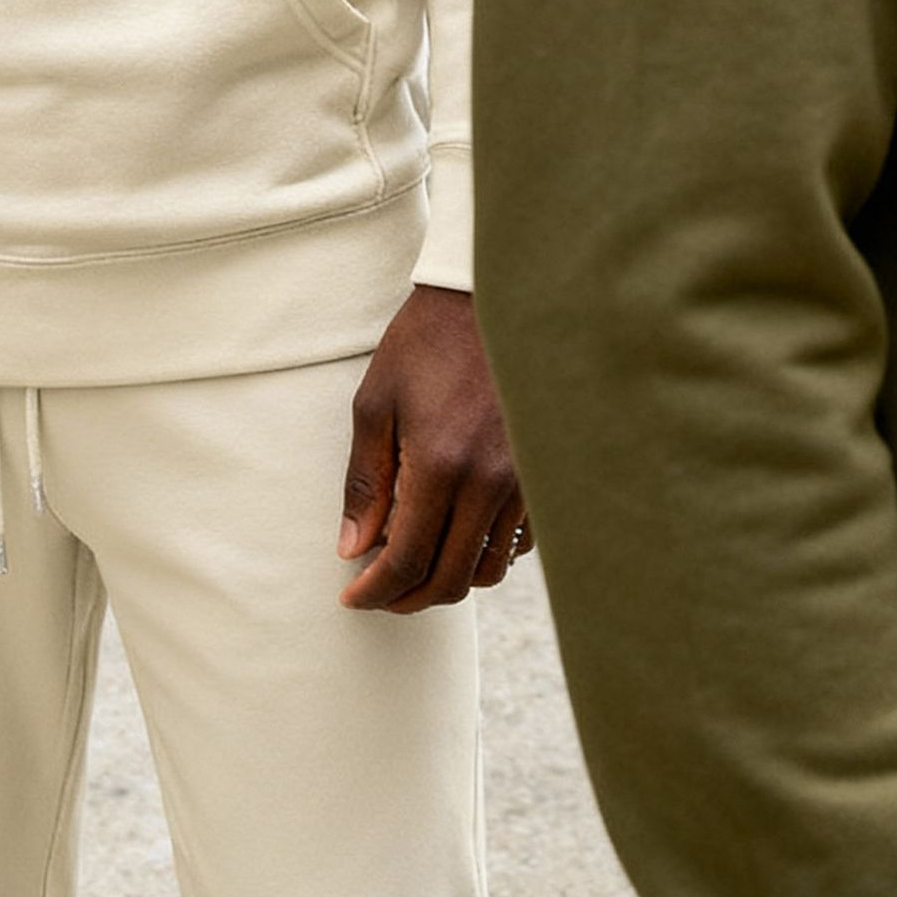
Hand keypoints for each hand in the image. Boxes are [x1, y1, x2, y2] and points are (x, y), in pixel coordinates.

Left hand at [337, 285, 528, 613]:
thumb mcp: (377, 404)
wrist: (490, 298)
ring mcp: (525, 480)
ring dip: (449, 579)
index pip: (407, 560)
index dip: (376, 591)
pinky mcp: (543, 473)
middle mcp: (490, 481)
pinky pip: (519, 542)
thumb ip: (365, 483)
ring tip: (417, 563)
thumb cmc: (425, 343)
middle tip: (380, 593)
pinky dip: (485, 553)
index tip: (353, 598)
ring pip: (489, 568)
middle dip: (408, 598)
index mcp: (441, 464)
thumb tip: (353, 548)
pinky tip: (459, 535)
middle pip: (451, 579)